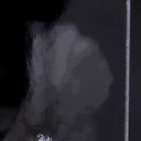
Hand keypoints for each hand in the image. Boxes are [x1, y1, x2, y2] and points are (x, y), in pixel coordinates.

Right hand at [24, 23, 112, 140]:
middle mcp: (88, 41)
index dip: (57, 44)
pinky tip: (81, 92)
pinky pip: (99, 76)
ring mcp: (101, 60)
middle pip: (80, 44)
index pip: (63, 32)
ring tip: (72, 84)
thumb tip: (38, 25)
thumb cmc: (40, 85)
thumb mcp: (32, 58)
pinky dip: (92, 81)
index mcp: (67, 32)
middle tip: (62, 72)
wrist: (58, 115)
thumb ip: (38, 37)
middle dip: (73, 55)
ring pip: (92, 60)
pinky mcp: (108, 78)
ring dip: (84, 68)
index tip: (52, 56)